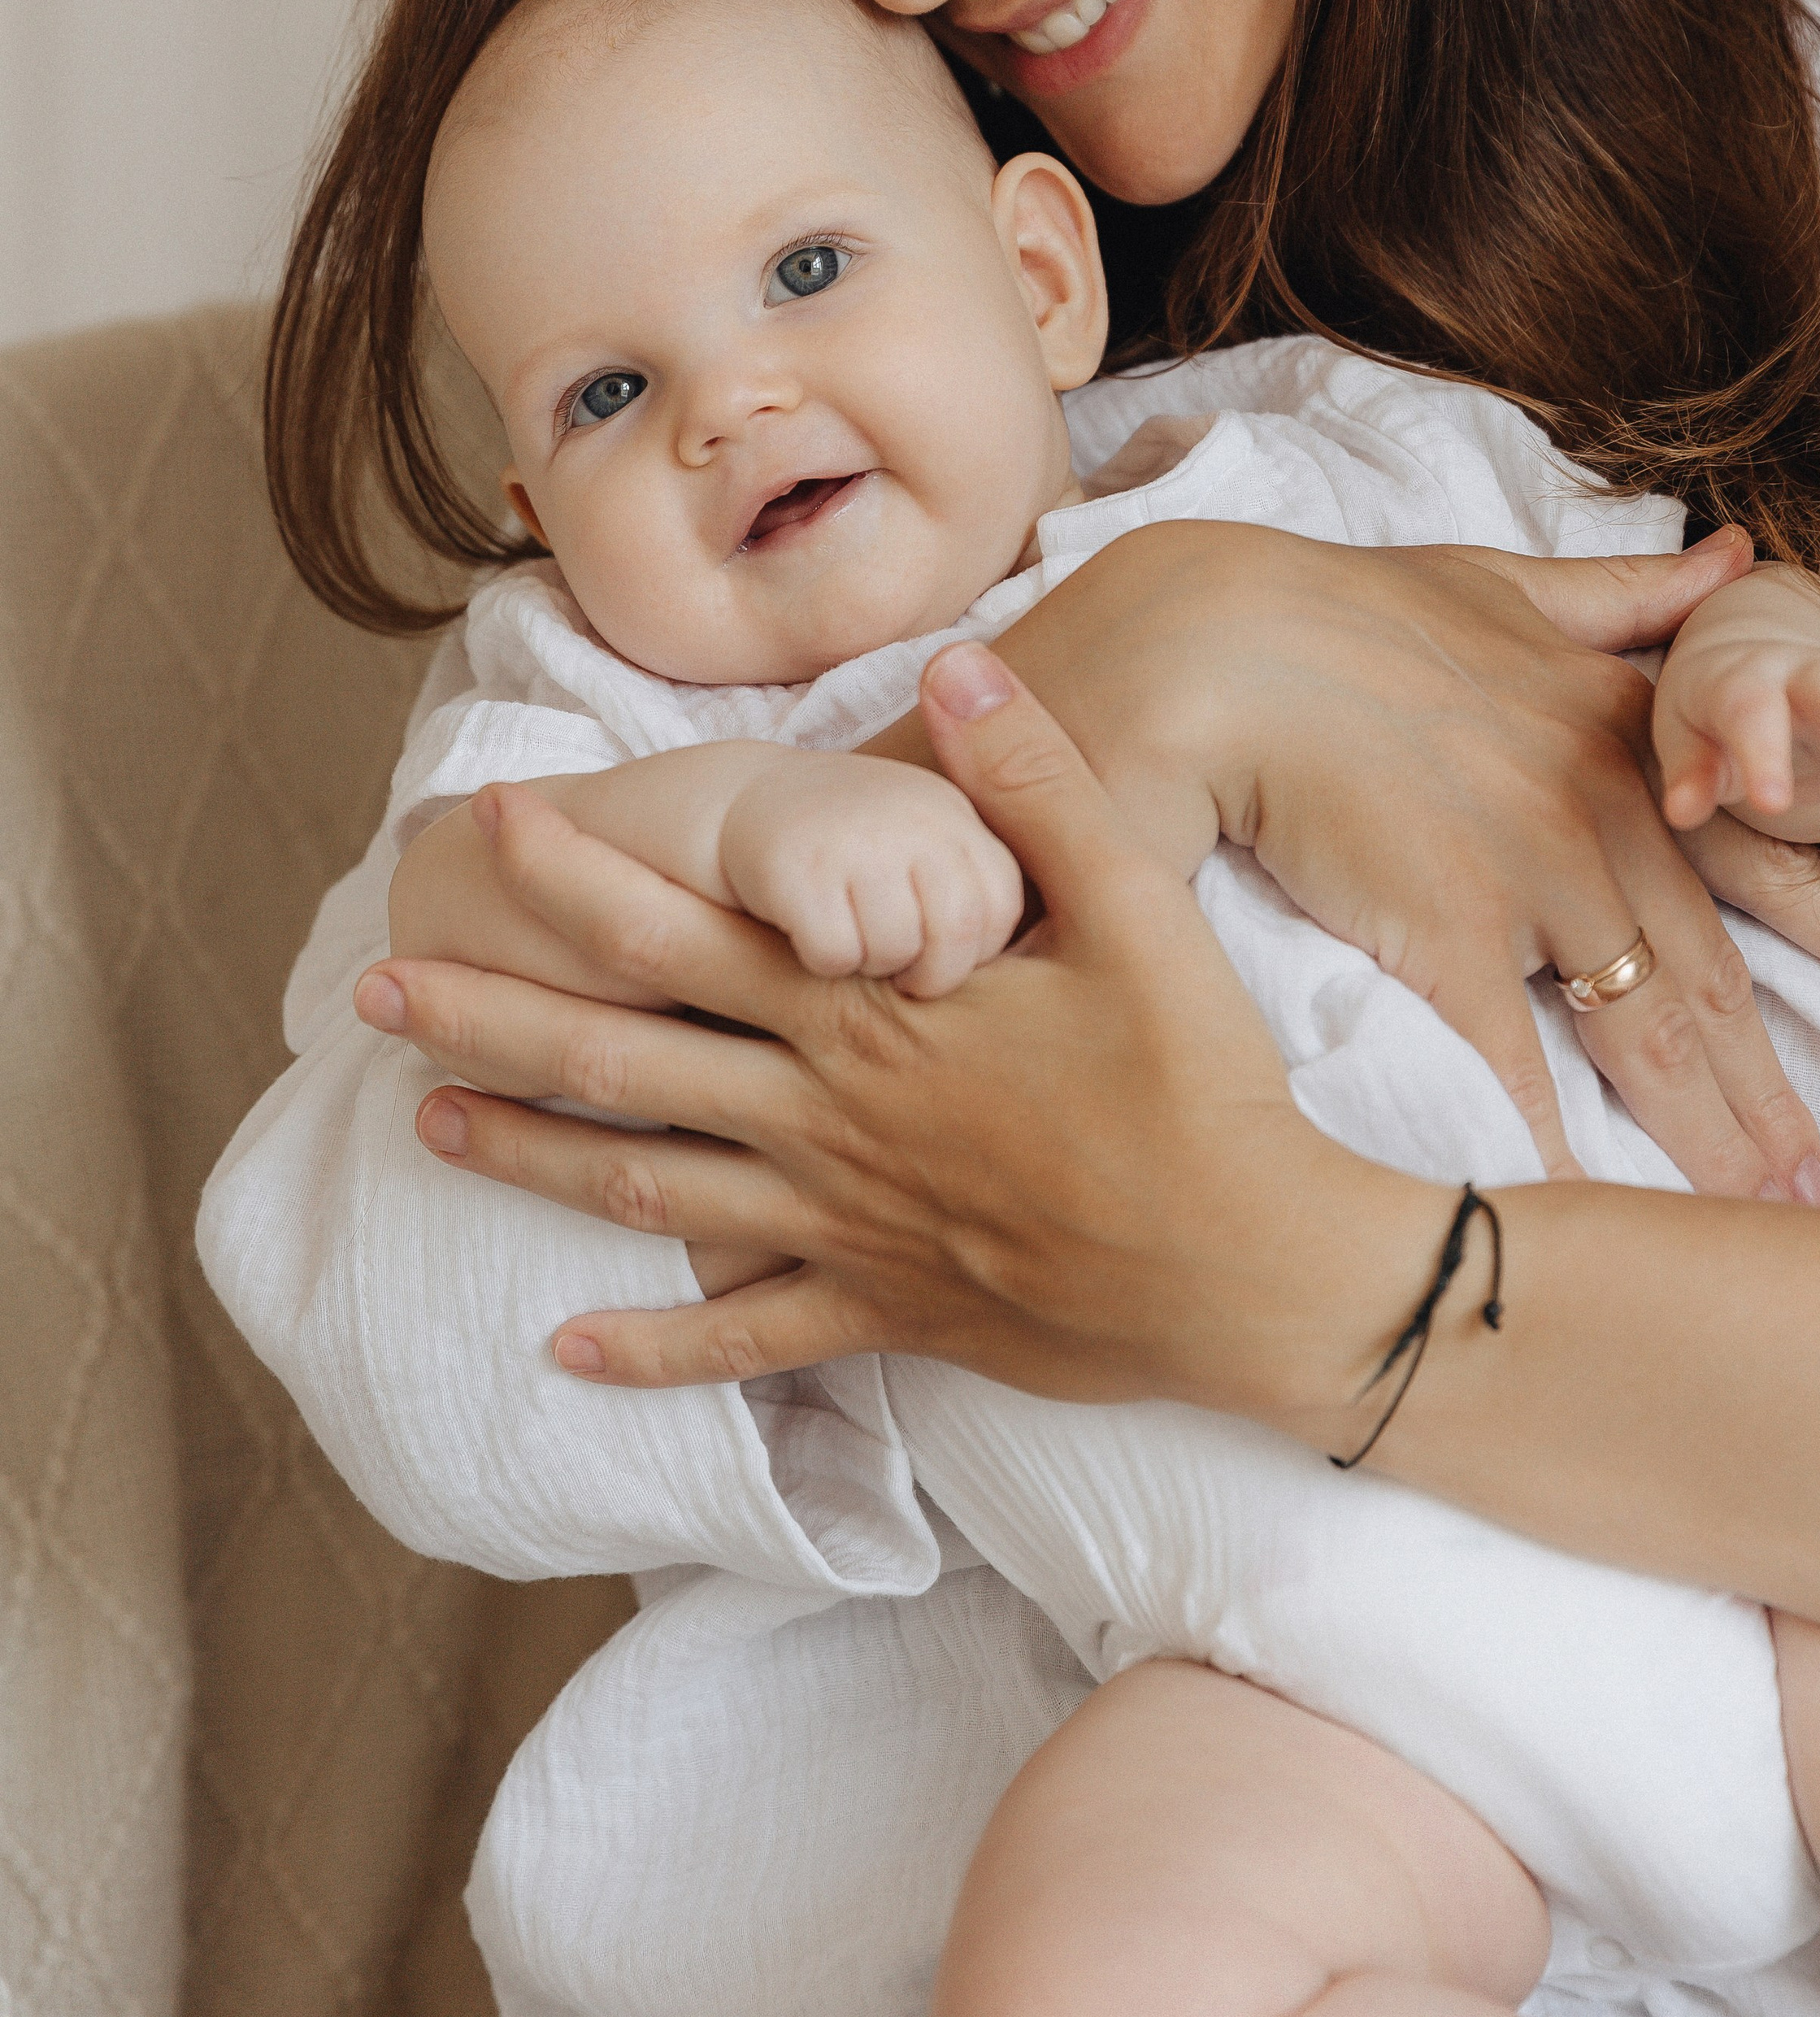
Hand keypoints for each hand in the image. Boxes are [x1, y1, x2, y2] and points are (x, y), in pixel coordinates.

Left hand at [378, 646, 1423, 1414]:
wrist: (1251, 1267)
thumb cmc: (1199, 1086)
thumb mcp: (1133, 914)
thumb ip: (1039, 786)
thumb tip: (968, 663)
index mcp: (872, 1015)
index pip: (692, 933)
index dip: (581, 882)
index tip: (489, 833)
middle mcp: (830, 1117)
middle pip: (625, 1060)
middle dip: (492, 1020)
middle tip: (372, 990)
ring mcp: (844, 1226)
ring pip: (649, 1191)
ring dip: (531, 1157)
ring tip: (428, 1128)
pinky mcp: (883, 1310)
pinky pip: (742, 1339)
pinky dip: (650, 1351)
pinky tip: (566, 1354)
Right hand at [718, 749, 1024, 995]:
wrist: (735, 806)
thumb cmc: (851, 854)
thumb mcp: (925, 850)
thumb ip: (973, 892)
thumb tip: (1035, 982)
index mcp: (956, 816)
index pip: (999, 910)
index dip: (970, 950)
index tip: (931, 949)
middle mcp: (915, 815)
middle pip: (955, 937)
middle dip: (924, 971)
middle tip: (890, 959)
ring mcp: (857, 835)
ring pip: (895, 951)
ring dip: (868, 965)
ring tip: (847, 933)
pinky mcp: (798, 864)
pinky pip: (835, 954)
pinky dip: (819, 962)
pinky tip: (803, 931)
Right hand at [980, 519, 1819, 1201]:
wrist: (1222, 643)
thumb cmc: (1345, 611)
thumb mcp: (1504, 586)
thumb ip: (1624, 592)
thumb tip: (1732, 557)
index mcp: (1619, 739)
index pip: (1762, 855)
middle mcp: (1598, 815)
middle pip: (1714, 976)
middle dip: (1780, 1091)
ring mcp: (1532, 878)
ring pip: (1647, 1032)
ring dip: (1711, 1136)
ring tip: (1767, 1222)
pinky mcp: (1451, 932)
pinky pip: (1521, 1066)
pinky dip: (1561, 1148)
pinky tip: (1596, 1220)